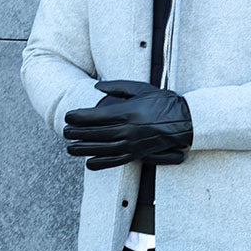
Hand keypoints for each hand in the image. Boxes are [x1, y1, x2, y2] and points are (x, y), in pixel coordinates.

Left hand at [64, 79, 192, 170]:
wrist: (185, 121)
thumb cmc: (163, 102)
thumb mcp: (141, 89)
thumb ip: (118, 87)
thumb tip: (97, 87)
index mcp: (128, 112)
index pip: (97, 116)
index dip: (79, 117)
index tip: (68, 116)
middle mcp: (129, 130)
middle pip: (96, 133)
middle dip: (78, 133)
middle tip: (65, 132)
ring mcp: (133, 144)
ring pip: (102, 149)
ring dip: (84, 150)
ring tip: (70, 149)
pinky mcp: (138, 154)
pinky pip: (116, 161)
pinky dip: (101, 163)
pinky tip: (89, 163)